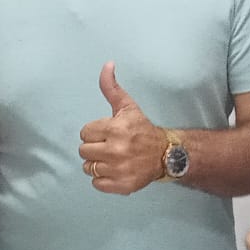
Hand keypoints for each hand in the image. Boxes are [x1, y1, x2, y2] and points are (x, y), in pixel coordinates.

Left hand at [77, 63, 167, 194]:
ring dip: (97, 164)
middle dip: (94, 148)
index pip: (85, 133)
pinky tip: (115, 170)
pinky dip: (103, 179)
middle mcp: (117, 150)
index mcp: (116, 129)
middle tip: (110, 146)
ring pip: (89, 168)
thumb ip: (112, 88)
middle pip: (84, 151)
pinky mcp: (122, 185)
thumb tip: (107, 64)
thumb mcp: (128, 106)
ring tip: (112, 159)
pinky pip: (97, 184)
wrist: (166, 154)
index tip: (107, 133)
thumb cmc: (142, 129)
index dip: (94, 133)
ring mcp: (119, 169)